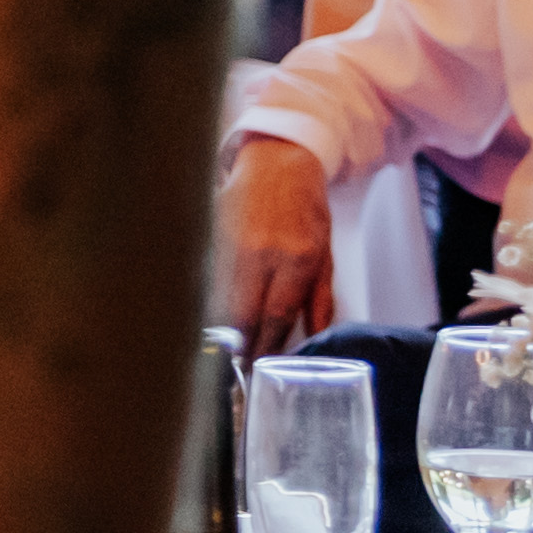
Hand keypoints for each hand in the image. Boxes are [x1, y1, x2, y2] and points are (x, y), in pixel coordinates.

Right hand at [219, 132, 338, 347]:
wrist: (277, 163)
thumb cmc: (304, 208)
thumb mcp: (325, 254)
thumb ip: (320, 299)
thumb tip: (314, 337)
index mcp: (297, 258)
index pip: (276, 316)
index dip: (267, 347)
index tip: (260, 367)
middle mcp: (262, 252)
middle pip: (243, 314)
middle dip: (239, 347)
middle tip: (236, 369)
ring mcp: (232, 243)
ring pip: (219, 300)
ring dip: (220, 329)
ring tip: (221, 351)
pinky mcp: (211, 235)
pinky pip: (207, 280)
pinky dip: (208, 302)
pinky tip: (208, 316)